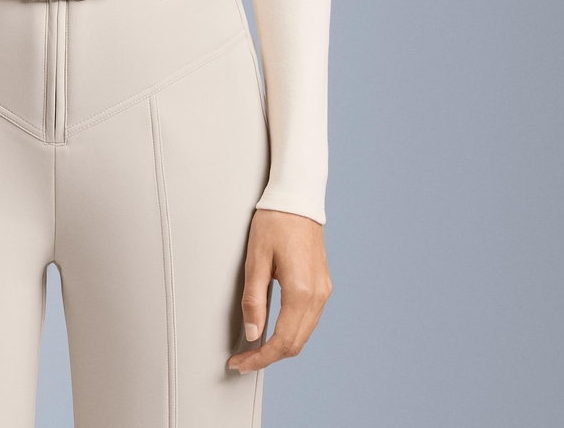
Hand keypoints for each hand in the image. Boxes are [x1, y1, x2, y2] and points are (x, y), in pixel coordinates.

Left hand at [227, 208, 331, 373]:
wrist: (297, 199)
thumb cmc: (274, 222)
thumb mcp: (255, 260)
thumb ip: (253, 300)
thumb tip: (253, 335)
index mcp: (301, 291)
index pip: (281, 342)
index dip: (259, 358)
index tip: (240, 364)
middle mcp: (317, 295)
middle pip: (295, 344)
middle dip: (268, 357)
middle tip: (243, 360)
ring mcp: (323, 291)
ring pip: (303, 335)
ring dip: (280, 346)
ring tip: (254, 349)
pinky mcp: (322, 285)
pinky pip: (308, 320)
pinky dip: (291, 331)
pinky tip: (273, 330)